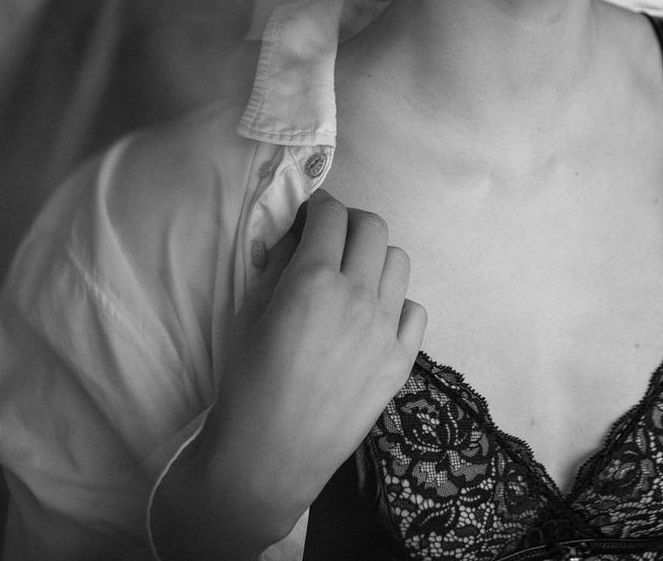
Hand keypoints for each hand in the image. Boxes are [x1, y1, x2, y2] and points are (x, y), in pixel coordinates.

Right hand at [151, 189, 425, 558]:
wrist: (269, 456)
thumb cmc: (247, 382)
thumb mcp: (250, 312)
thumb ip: (279, 264)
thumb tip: (297, 235)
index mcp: (314, 280)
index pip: (331, 215)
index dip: (318, 205)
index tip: (308, 213)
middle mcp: (359, 297)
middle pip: (372, 228)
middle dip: (349, 223)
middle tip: (329, 238)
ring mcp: (386, 329)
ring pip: (399, 261)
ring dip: (375, 258)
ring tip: (352, 276)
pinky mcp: (401, 360)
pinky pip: (415, 308)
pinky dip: (396, 302)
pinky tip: (372, 316)